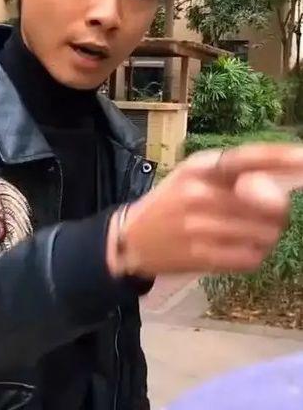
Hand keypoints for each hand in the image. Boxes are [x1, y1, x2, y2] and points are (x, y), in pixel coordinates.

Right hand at [106, 144, 302, 277]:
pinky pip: (250, 258)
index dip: (282, 158)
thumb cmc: (170, 201)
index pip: (249, 158)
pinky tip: (240, 249)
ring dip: (268, 235)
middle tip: (270, 214)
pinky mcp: (201, 256)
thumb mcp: (194, 174)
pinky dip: (254, 255)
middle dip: (279, 211)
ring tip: (251, 233)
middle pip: (269, 204)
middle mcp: (200, 193)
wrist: (131, 238)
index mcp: (200, 167)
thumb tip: (283, 182)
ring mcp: (200, 227)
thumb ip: (234, 173)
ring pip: (265, 234)